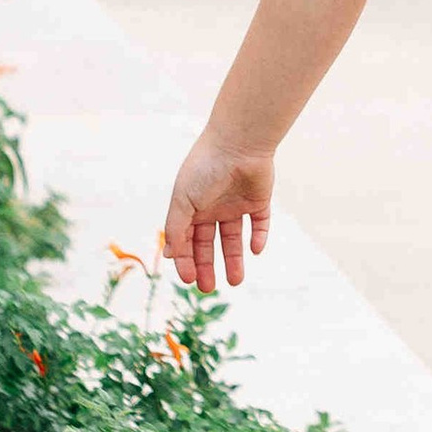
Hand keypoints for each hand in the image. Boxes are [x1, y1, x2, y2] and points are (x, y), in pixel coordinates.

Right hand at [164, 136, 272, 290]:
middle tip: (208, 288)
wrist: (239, 143)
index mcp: (191, 206)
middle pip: (209, 244)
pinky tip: (255, 250)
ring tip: (235, 281)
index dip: (186, 260)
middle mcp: (213, 207)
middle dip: (207, 266)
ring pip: (235, 239)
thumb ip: (176, 230)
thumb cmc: (204, 169)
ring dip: (235, 260)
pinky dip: (258, 238)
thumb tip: (172, 257)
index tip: (189, 278)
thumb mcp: (182, 201)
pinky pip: (260, 224)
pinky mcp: (259, 201)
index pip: (187, 240)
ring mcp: (236, 204)